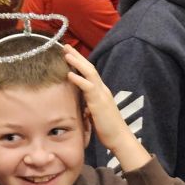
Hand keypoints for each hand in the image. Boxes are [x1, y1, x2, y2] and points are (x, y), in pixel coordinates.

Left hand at [63, 45, 149, 170]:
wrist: (119, 138)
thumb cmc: (107, 129)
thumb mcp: (95, 114)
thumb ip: (88, 107)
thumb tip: (81, 106)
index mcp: (101, 92)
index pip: (90, 73)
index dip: (80, 62)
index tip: (69, 54)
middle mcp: (102, 89)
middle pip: (89, 68)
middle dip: (77, 56)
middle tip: (65, 46)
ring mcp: (102, 94)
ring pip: (89, 73)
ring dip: (77, 63)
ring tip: (66, 54)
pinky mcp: (99, 102)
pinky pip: (88, 87)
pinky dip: (79, 80)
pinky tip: (70, 74)